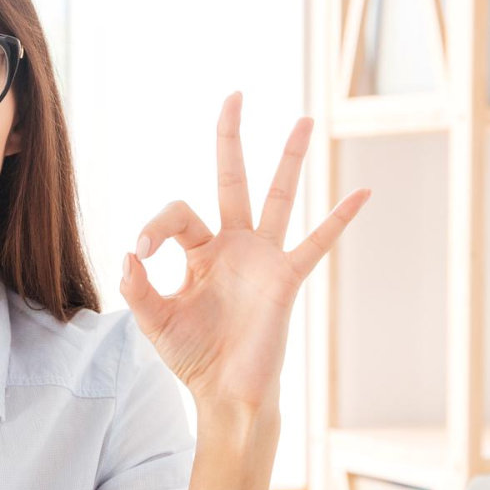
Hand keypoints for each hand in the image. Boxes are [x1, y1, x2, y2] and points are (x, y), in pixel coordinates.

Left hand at [120, 92, 370, 411]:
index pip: (178, 214)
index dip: (155, 227)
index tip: (141, 255)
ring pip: (279, 197)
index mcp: (199, 251)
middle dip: (231, 138)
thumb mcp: (153, 320)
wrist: (225, 393)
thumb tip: (128, 253)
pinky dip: (339, 219)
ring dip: (291, 158)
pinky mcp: (285, 278)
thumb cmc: (192, 356)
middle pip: (232, 179)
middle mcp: (232, 245)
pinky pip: (317, 243)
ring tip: (305, 119)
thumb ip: (137, 288)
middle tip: (234, 96)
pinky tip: (361, 193)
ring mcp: (262, 258)